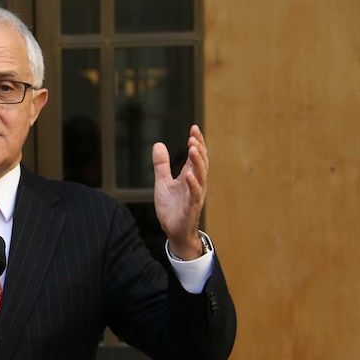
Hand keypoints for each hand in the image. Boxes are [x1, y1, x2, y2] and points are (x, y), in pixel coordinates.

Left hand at [152, 125, 207, 259]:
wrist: (173, 231)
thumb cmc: (171, 208)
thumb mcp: (162, 183)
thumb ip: (161, 165)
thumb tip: (158, 144)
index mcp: (189, 176)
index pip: (195, 156)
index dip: (196, 142)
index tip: (194, 128)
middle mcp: (195, 183)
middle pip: (201, 162)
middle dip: (199, 148)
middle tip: (194, 135)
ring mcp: (195, 195)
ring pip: (201, 175)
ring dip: (197, 162)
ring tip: (193, 148)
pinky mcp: (192, 207)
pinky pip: (195, 194)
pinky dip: (193, 184)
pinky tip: (189, 174)